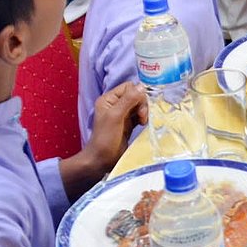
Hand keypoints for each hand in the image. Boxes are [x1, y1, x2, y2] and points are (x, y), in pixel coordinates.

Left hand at [60, 81, 147, 198]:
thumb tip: (142, 86)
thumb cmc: (105, 138)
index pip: (129, 87)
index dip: (137, 94)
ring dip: (144, 111)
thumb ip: (128, 100)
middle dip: (142, 104)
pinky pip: (140, 114)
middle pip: (136, 95)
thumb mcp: (115, 116)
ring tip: (142, 122)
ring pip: (140, 104)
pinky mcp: (128, 123)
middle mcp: (115, 104)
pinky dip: (143, 117)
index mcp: (109, 99)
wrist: (102, 160)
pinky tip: (143, 124)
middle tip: (142, 117)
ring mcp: (122, 114)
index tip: (139, 108)